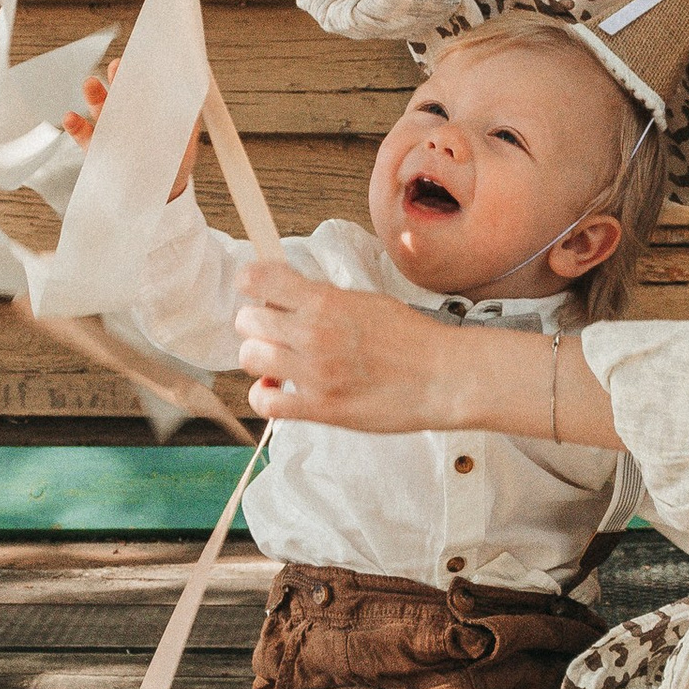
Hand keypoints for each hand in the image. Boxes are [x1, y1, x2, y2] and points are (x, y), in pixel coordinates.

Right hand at [64, 60, 199, 204]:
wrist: (161, 195)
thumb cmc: (173, 163)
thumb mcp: (185, 139)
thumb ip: (187, 119)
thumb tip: (193, 95)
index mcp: (146, 109)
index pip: (142, 86)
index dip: (141, 72)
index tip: (140, 60)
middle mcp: (126, 116)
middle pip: (120, 92)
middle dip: (117, 78)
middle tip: (117, 66)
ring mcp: (109, 132)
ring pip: (99, 110)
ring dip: (94, 95)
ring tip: (90, 84)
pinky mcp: (96, 150)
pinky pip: (84, 136)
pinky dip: (75, 126)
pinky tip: (71, 118)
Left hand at [234, 265, 465, 430]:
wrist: (441, 376)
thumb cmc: (411, 338)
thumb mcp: (366, 300)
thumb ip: (324, 298)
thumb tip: (289, 295)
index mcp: (325, 301)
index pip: (258, 280)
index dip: (251, 283)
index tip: (257, 289)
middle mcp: (313, 333)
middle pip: (247, 321)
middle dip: (257, 323)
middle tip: (276, 331)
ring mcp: (314, 373)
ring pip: (250, 358)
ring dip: (262, 358)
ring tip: (281, 361)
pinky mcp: (320, 408)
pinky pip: (265, 403)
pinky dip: (265, 396)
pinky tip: (279, 390)